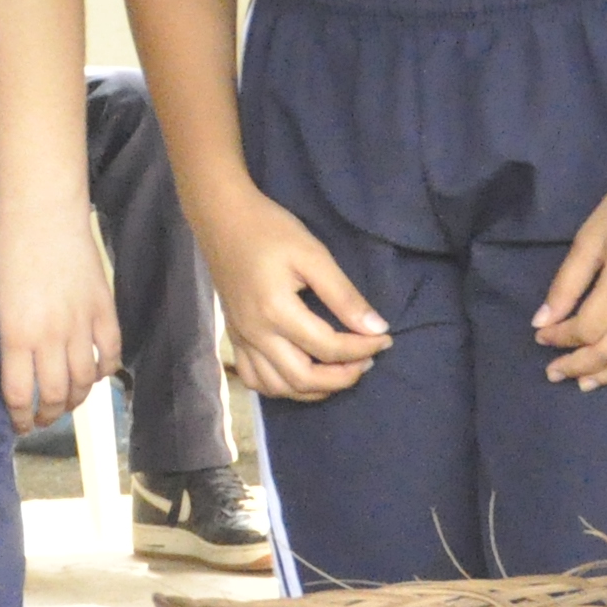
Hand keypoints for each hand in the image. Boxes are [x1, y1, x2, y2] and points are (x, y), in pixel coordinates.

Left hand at [0, 202, 119, 437]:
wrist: (42, 212)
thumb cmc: (5, 247)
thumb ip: (3, 334)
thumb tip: (6, 364)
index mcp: (16, 336)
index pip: (20, 395)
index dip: (19, 418)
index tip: (17, 425)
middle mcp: (51, 337)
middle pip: (56, 395)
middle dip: (47, 415)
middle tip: (41, 418)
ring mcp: (81, 324)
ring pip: (85, 381)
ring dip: (76, 399)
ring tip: (66, 403)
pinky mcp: (104, 309)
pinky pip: (111, 352)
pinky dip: (105, 370)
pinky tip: (95, 373)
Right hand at [198, 191, 391, 400]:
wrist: (221, 217)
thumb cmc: (270, 229)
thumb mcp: (313, 255)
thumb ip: (343, 295)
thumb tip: (376, 328)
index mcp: (277, 311)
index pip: (329, 347)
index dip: (363, 348)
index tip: (385, 338)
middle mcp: (257, 334)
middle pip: (304, 379)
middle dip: (343, 377)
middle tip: (367, 360)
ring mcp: (242, 339)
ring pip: (279, 387)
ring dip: (314, 389)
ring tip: (339, 371)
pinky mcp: (234, 337)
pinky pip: (254, 380)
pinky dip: (280, 387)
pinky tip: (299, 375)